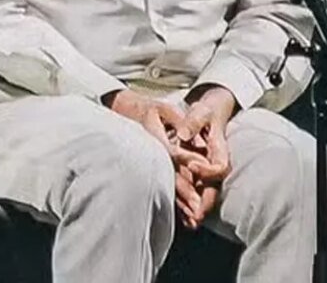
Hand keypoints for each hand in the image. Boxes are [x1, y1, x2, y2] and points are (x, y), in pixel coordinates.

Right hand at [105, 89, 211, 225]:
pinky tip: (184, 216)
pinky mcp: (150, 170)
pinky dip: (174, 202)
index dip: (187, 159)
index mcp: (154, 136)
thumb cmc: (149, 110)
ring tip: (194, 217)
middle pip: (169, 174)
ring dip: (180, 202)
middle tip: (198, 207)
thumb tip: (191, 137)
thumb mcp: (165, 109)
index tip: (202, 168)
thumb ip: (180, 120)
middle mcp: (150, 153)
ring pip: (166, 184)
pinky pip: (163, 186)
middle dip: (184, 191)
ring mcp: (148, 164)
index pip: (172, 151)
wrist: (124, 113)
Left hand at [173, 85, 236, 227]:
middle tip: (195, 215)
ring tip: (189, 222)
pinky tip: (183, 216)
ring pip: (205, 192)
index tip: (192, 166)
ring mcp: (208, 170)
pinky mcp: (200, 174)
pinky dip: (190, 202)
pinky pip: (197, 190)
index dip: (208, 169)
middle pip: (214, 187)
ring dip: (197, 207)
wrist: (212, 111)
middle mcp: (216, 163)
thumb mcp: (201, 111)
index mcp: (220, 149)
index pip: (220, 166)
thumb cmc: (207, 110)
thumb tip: (184, 133)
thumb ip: (194, 121)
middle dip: (205, 202)